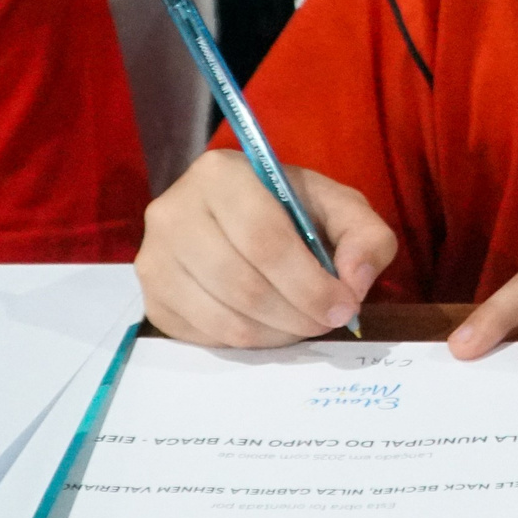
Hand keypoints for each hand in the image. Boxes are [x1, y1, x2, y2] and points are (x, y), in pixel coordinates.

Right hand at [137, 149, 396, 347]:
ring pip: (222, 318)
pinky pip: (204, 337)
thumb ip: (365, 237)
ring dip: (275, 334)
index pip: (264, 240)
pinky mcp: (152, 298)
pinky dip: (246, 342)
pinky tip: (268, 326)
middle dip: (296, 314)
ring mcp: (153, 258)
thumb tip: (354, 282)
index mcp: (220, 174)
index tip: (343, 307)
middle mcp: (173, 211)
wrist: (236, 217)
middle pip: (242, 284)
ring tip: (301, 325)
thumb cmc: (291, 210)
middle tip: (325, 322)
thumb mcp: (339, 208)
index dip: (309, 284)